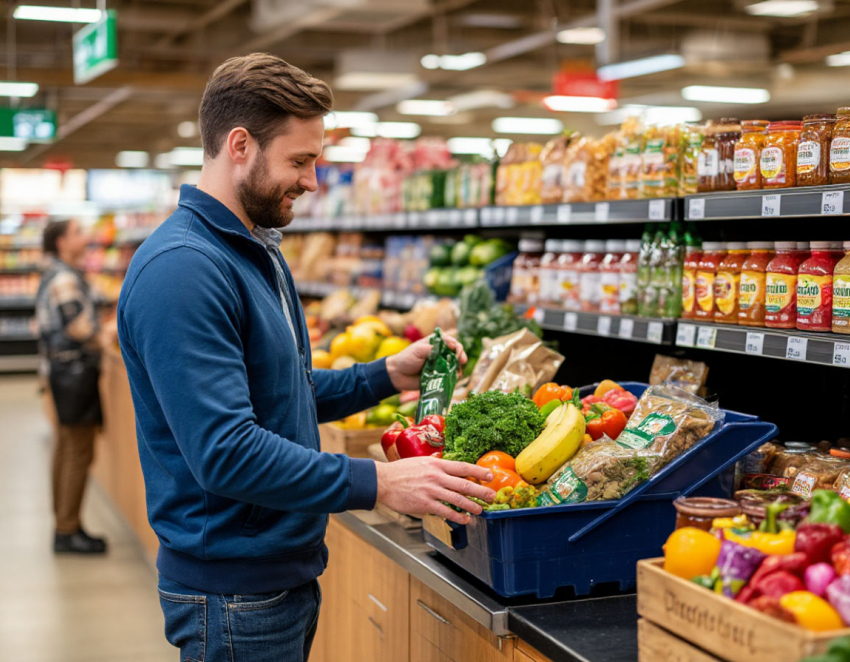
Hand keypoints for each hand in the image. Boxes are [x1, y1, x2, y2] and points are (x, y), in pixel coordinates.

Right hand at [375, 457, 494, 524]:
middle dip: (481, 491)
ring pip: (458, 499)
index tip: (490, 476)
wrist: (383, 481)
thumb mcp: (422, 463)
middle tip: (491, 496)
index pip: (463, 466)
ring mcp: (431, 491)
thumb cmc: (401, 471)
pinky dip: (457, 517)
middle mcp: (436, 476)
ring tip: (480, 510)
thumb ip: (437, 468)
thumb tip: (453, 473)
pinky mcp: (425, 504)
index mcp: (436, 464)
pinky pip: (446, 512)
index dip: (479, 471)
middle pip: (464, 484)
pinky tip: (464, 520)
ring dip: (472, 506)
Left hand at [385, 333, 466, 391]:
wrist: (397, 375)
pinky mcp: (440, 376)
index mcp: (435, 343)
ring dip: (458, 367)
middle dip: (461, 355)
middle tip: (461, 360)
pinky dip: (454, 376)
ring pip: (455, 365)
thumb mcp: (418, 350)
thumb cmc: (406, 358)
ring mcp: (441, 365)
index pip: (450, 341)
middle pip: (456, 352)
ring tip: (458, 371)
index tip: (456, 350)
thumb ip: (432, 348)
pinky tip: (455, 377)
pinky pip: (450, 376)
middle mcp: (440, 353)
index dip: (456, 345)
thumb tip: (448, 347)